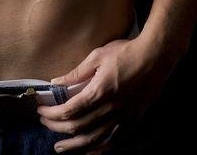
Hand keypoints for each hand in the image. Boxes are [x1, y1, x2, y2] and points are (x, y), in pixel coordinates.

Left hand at [37, 36, 171, 152]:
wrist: (155, 57)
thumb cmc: (125, 52)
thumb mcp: (97, 56)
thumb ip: (76, 73)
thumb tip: (56, 82)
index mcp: (100, 91)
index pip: (69, 110)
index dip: (52, 114)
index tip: (40, 111)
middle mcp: (111, 109)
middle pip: (79, 127)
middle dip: (57, 128)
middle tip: (44, 124)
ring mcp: (124, 118)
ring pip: (95, 140)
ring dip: (74, 146)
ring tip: (59, 148)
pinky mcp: (133, 121)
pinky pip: (114, 142)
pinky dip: (99, 150)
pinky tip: (88, 151)